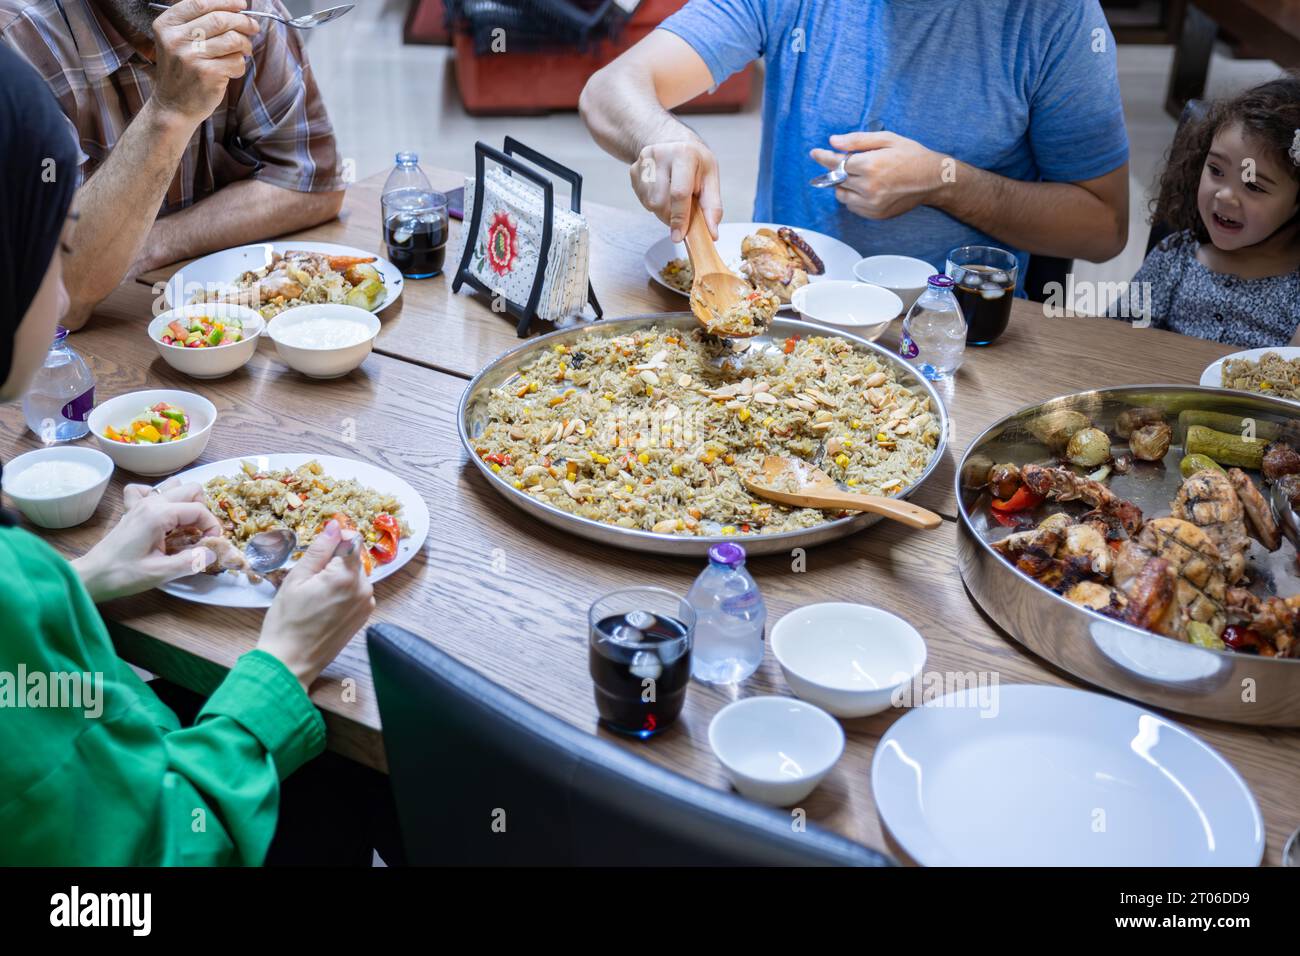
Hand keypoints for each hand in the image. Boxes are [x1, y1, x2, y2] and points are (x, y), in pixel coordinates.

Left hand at [73, 482, 221, 601]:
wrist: (91, 576)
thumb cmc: (122, 575)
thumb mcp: (160, 573)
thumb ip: (191, 561)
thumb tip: (214, 552)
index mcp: (159, 515)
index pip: (199, 510)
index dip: (212, 527)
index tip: (210, 545)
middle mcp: (151, 502)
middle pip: (191, 489)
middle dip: (203, 511)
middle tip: (199, 535)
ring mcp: (140, 503)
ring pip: (173, 485)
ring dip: (185, 502)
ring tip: (184, 525)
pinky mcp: (132, 509)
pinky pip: (147, 490)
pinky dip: (159, 497)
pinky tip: (160, 515)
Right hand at [149, 0, 259, 125]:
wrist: (173, 106)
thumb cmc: (182, 71)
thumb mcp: (177, 41)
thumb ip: (198, 23)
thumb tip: (235, 9)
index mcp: (166, 25)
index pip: (200, 3)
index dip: (225, 1)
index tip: (242, 4)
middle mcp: (176, 39)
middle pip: (220, 19)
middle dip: (243, 22)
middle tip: (253, 27)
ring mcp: (191, 57)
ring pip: (232, 39)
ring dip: (245, 44)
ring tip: (245, 50)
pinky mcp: (207, 74)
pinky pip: (236, 61)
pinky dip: (240, 64)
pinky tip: (233, 70)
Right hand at [257, 520, 375, 691]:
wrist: (291, 660)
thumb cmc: (287, 620)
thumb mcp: (297, 579)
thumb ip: (319, 549)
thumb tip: (335, 525)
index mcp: (346, 575)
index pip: (351, 539)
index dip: (334, 539)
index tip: (319, 548)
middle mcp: (363, 587)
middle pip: (353, 557)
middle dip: (333, 561)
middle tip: (309, 580)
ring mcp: (366, 602)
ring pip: (354, 574)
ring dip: (338, 576)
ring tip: (314, 595)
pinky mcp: (365, 614)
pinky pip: (356, 591)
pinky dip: (343, 591)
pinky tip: (324, 605)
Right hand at [629, 140, 722, 242]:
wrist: (673, 144)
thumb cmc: (695, 163)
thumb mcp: (710, 179)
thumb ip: (712, 207)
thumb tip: (711, 232)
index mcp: (684, 154)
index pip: (678, 193)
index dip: (680, 218)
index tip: (679, 235)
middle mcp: (661, 154)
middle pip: (660, 201)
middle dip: (671, 216)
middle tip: (682, 213)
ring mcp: (643, 161)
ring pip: (650, 203)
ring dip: (663, 210)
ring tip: (673, 198)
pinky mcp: (633, 170)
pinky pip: (642, 200)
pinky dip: (654, 204)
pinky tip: (663, 192)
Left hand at [810, 131, 946, 220]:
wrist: (934, 179)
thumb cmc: (912, 155)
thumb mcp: (887, 139)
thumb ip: (858, 140)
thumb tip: (833, 141)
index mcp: (870, 165)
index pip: (836, 162)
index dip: (823, 157)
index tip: (815, 153)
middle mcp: (868, 187)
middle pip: (837, 179)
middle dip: (836, 169)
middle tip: (843, 162)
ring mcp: (872, 204)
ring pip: (842, 196)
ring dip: (843, 185)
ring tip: (857, 176)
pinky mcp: (875, 214)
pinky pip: (853, 207)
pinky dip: (852, 197)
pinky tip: (864, 188)